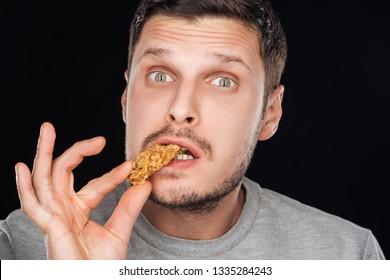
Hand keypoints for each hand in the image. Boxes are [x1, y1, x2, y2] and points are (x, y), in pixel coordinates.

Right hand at [15, 122, 151, 258]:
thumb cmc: (101, 267)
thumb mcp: (119, 232)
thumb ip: (129, 207)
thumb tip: (146, 183)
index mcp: (78, 211)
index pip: (94, 185)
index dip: (112, 175)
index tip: (132, 166)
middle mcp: (63, 210)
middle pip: (61, 173)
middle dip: (69, 149)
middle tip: (86, 134)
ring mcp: (54, 217)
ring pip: (44, 180)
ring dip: (43, 154)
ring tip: (47, 129)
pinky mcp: (49, 228)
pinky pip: (33, 206)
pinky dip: (24, 187)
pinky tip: (22, 167)